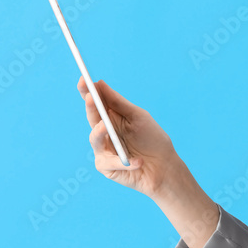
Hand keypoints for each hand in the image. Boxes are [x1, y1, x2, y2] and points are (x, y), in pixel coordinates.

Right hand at [77, 76, 184, 199]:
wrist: (164, 167)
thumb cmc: (152, 140)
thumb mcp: (138, 117)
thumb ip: (118, 102)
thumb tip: (99, 83)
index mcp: (111, 117)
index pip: (96, 102)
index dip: (87, 91)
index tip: (83, 79)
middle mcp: (104, 132)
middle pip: (92, 118)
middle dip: (90, 107)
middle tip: (91, 98)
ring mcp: (103, 150)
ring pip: (95, 139)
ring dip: (99, 133)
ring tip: (104, 126)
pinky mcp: (106, 167)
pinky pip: (109, 162)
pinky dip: (124, 161)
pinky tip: (138, 161)